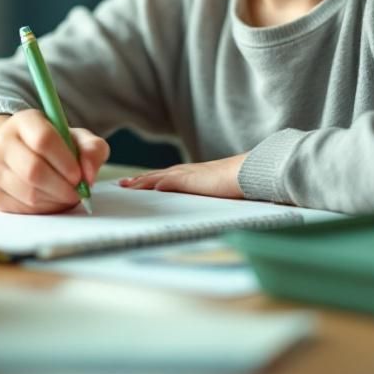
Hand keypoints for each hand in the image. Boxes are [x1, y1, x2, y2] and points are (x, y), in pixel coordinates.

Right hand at [0, 110, 108, 213]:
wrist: (19, 157)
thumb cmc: (55, 147)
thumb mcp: (77, 139)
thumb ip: (92, 149)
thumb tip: (89, 175)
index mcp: (24, 121)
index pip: (44, 139)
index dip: (65, 161)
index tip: (79, 175)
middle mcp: (2, 142)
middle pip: (33, 170)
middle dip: (62, 186)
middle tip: (78, 192)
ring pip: (29, 193)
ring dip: (55, 200)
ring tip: (66, 195)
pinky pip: (23, 209)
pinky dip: (44, 209)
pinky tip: (51, 200)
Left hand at [119, 154, 247, 199]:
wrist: (250, 173)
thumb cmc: (241, 181)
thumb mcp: (221, 190)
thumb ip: (212, 194)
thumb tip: (213, 203)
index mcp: (194, 174)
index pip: (167, 177)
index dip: (151, 180)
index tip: (138, 183)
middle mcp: (188, 171)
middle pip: (157, 175)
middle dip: (139, 180)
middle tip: (122, 184)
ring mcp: (188, 174)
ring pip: (157, 177)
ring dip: (140, 182)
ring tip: (125, 186)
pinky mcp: (190, 180)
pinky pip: (166, 181)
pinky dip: (153, 184)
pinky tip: (142, 187)